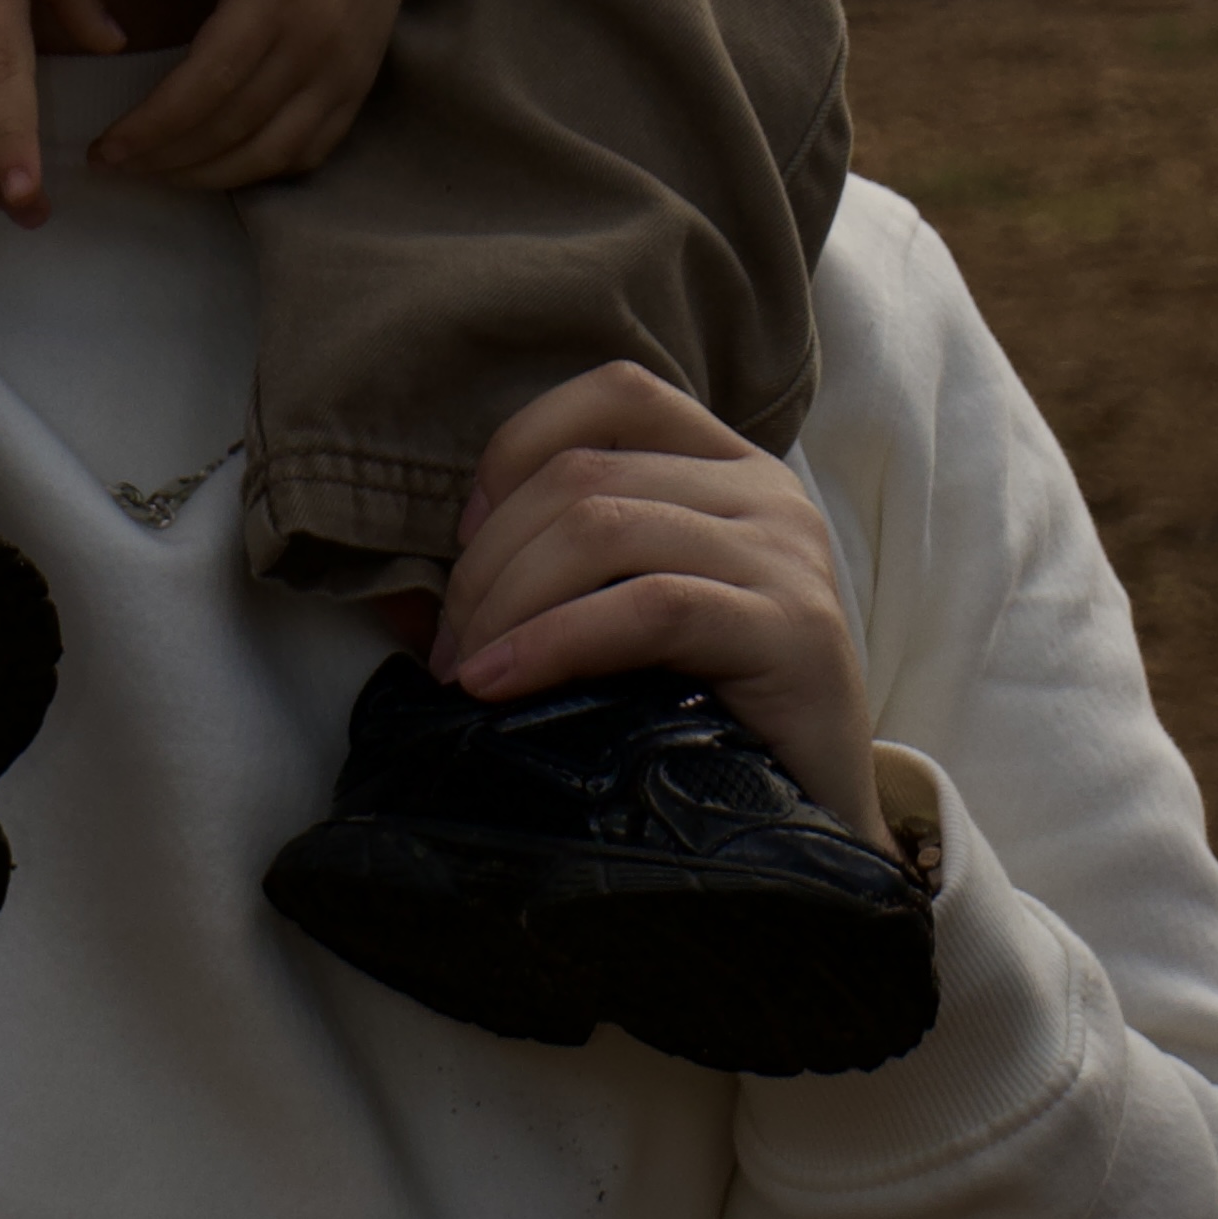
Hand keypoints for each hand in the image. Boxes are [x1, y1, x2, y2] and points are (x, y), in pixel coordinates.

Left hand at [93, 0, 466, 192]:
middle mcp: (316, 42)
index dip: (152, 126)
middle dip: (165, 158)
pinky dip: (263, 169)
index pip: (206, 83)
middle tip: (114, 166)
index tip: (107, 149)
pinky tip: (221, 166)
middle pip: (230, 127)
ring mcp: (346, 70)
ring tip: (158, 174)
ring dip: (208, 175)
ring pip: (270, 152)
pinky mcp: (363, 82)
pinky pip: (312, 149)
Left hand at [431, 362, 881, 841]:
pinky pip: (648, 607)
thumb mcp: (626, 626)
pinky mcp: (791, 630)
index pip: (613, 392)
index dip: (517, 450)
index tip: (464, 540)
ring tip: (468, 672)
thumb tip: (399, 599)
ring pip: (604, 527)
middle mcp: (766, 493)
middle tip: (450, 647)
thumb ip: (543, 585)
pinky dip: (554, 641)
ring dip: (507, 602)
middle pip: (585, 474)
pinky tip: (502, 683)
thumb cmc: (711, 720)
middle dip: (488, 560)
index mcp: (728, 468)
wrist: (818, 825)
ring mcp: (786, 555)